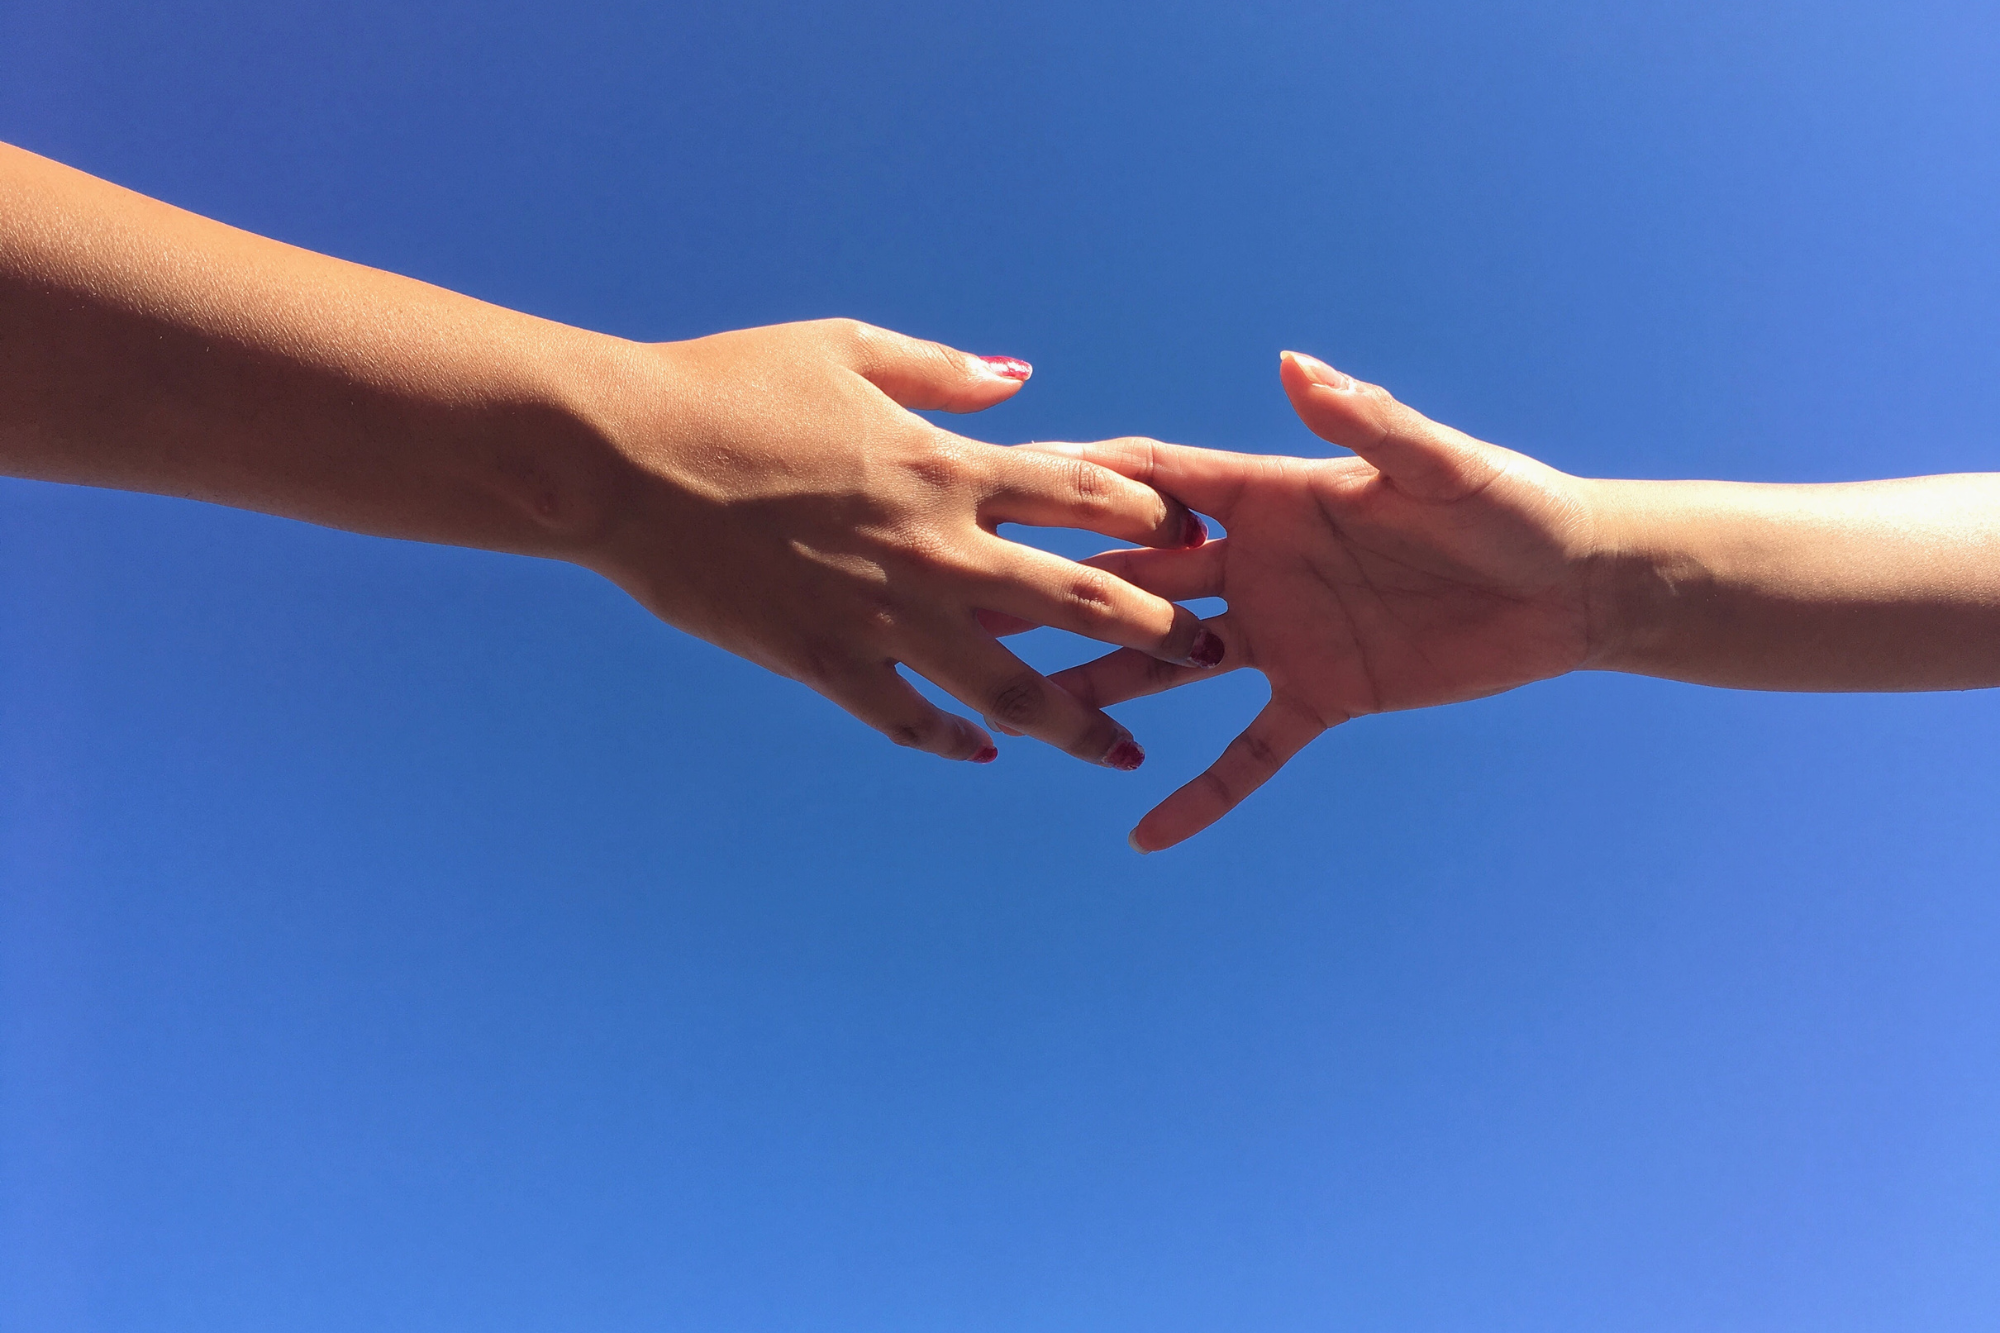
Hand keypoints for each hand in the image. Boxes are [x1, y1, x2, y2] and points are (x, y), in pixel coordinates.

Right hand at [576, 319, 1220, 767]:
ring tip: (1128, 749)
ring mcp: (886, 618)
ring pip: (1013, 691)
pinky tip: (986, 754)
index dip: (1154, 514)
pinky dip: (952, 741)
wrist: (623, 460)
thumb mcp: (844, 349)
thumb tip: (1021, 382)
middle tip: (1214, 655)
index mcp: (948, 466)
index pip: (1086, 492)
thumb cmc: (729, 388)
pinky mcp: (827, 667)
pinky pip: (911, 722)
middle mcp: (937, 551)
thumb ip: (943, 372)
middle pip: (1082, 603)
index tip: (1199, 535)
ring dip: (1081, 723)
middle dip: (1160, 631)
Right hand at [1036, 351, 1600, 846]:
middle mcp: (1256, 565)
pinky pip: (1247, 754)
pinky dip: (1201, 794)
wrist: (1568, 585)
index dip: (1083, 488)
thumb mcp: (1436, 464)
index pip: (1156, 488)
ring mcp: (1279, 634)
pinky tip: (1143, 833)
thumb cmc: (1506, 502)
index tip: (1000, 489)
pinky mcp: (1319, 695)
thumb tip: (1292, 365)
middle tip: (972, 613)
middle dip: (1057, 593)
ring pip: (1166, 668)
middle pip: (1134, 581)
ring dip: (1100, 690)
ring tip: (1024, 719)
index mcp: (1270, 496)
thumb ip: (1364, 421)